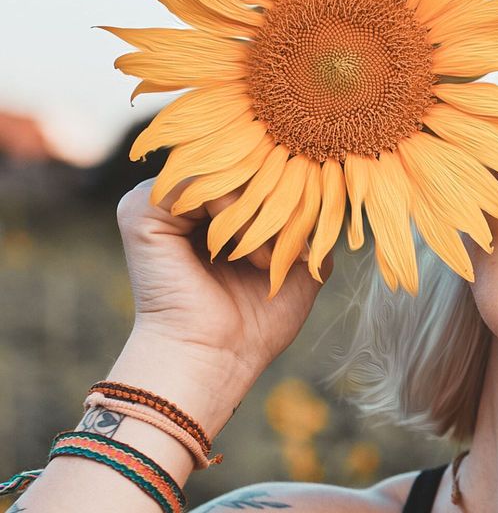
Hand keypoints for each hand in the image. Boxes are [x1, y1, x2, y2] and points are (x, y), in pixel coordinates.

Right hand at [116, 176, 331, 387]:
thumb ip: (309, 227)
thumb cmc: (255, 322)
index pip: (254, 169)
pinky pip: (196, 186)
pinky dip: (234, 215)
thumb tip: (329, 196)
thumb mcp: (298, 266)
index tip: (306, 236)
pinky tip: (249, 255)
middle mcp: (181, 200)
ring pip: (222, 174)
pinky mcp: (140, 211)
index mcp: (209, 209)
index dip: (288, 191)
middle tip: (292, 247)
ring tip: (269, 260)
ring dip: (259, 214)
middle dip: (278, 202)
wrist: (217, 359)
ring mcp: (156, 202)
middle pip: (239, 167)